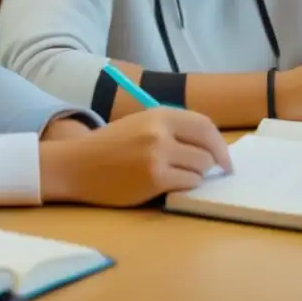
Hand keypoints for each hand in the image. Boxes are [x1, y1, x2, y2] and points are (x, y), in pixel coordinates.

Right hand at [39, 107, 230, 206]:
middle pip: (207, 149)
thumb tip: (210, 146)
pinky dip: (185, 186)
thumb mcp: (141, 124)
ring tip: (178, 175)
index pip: (205, 125)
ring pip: (200, 169)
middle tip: (214, 172)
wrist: (77, 165)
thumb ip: (173, 129)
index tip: (224, 157)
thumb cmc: (110, 145)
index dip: (219, 143)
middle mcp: (161, 132)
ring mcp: (158, 156)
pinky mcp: (154, 180)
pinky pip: (187, 184)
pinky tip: (169, 184)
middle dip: (213, 162)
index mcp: (159, 114)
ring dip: (196, 175)